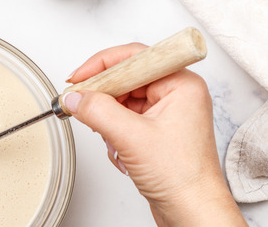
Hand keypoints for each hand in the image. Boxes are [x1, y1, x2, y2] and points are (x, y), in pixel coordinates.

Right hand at [65, 42, 245, 226]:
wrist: (192, 211)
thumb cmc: (182, 177)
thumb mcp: (131, 137)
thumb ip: (97, 111)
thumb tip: (74, 97)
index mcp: (181, 84)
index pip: (134, 56)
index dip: (101, 64)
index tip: (79, 77)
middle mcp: (176, 93)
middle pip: (124, 77)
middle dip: (103, 96)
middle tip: (81, 103)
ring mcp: (166, 112)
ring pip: (121, 99)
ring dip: (108, 119)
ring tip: (111, 137)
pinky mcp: (156, 129)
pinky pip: (123, 117)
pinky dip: (113, 131)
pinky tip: (119, 150)